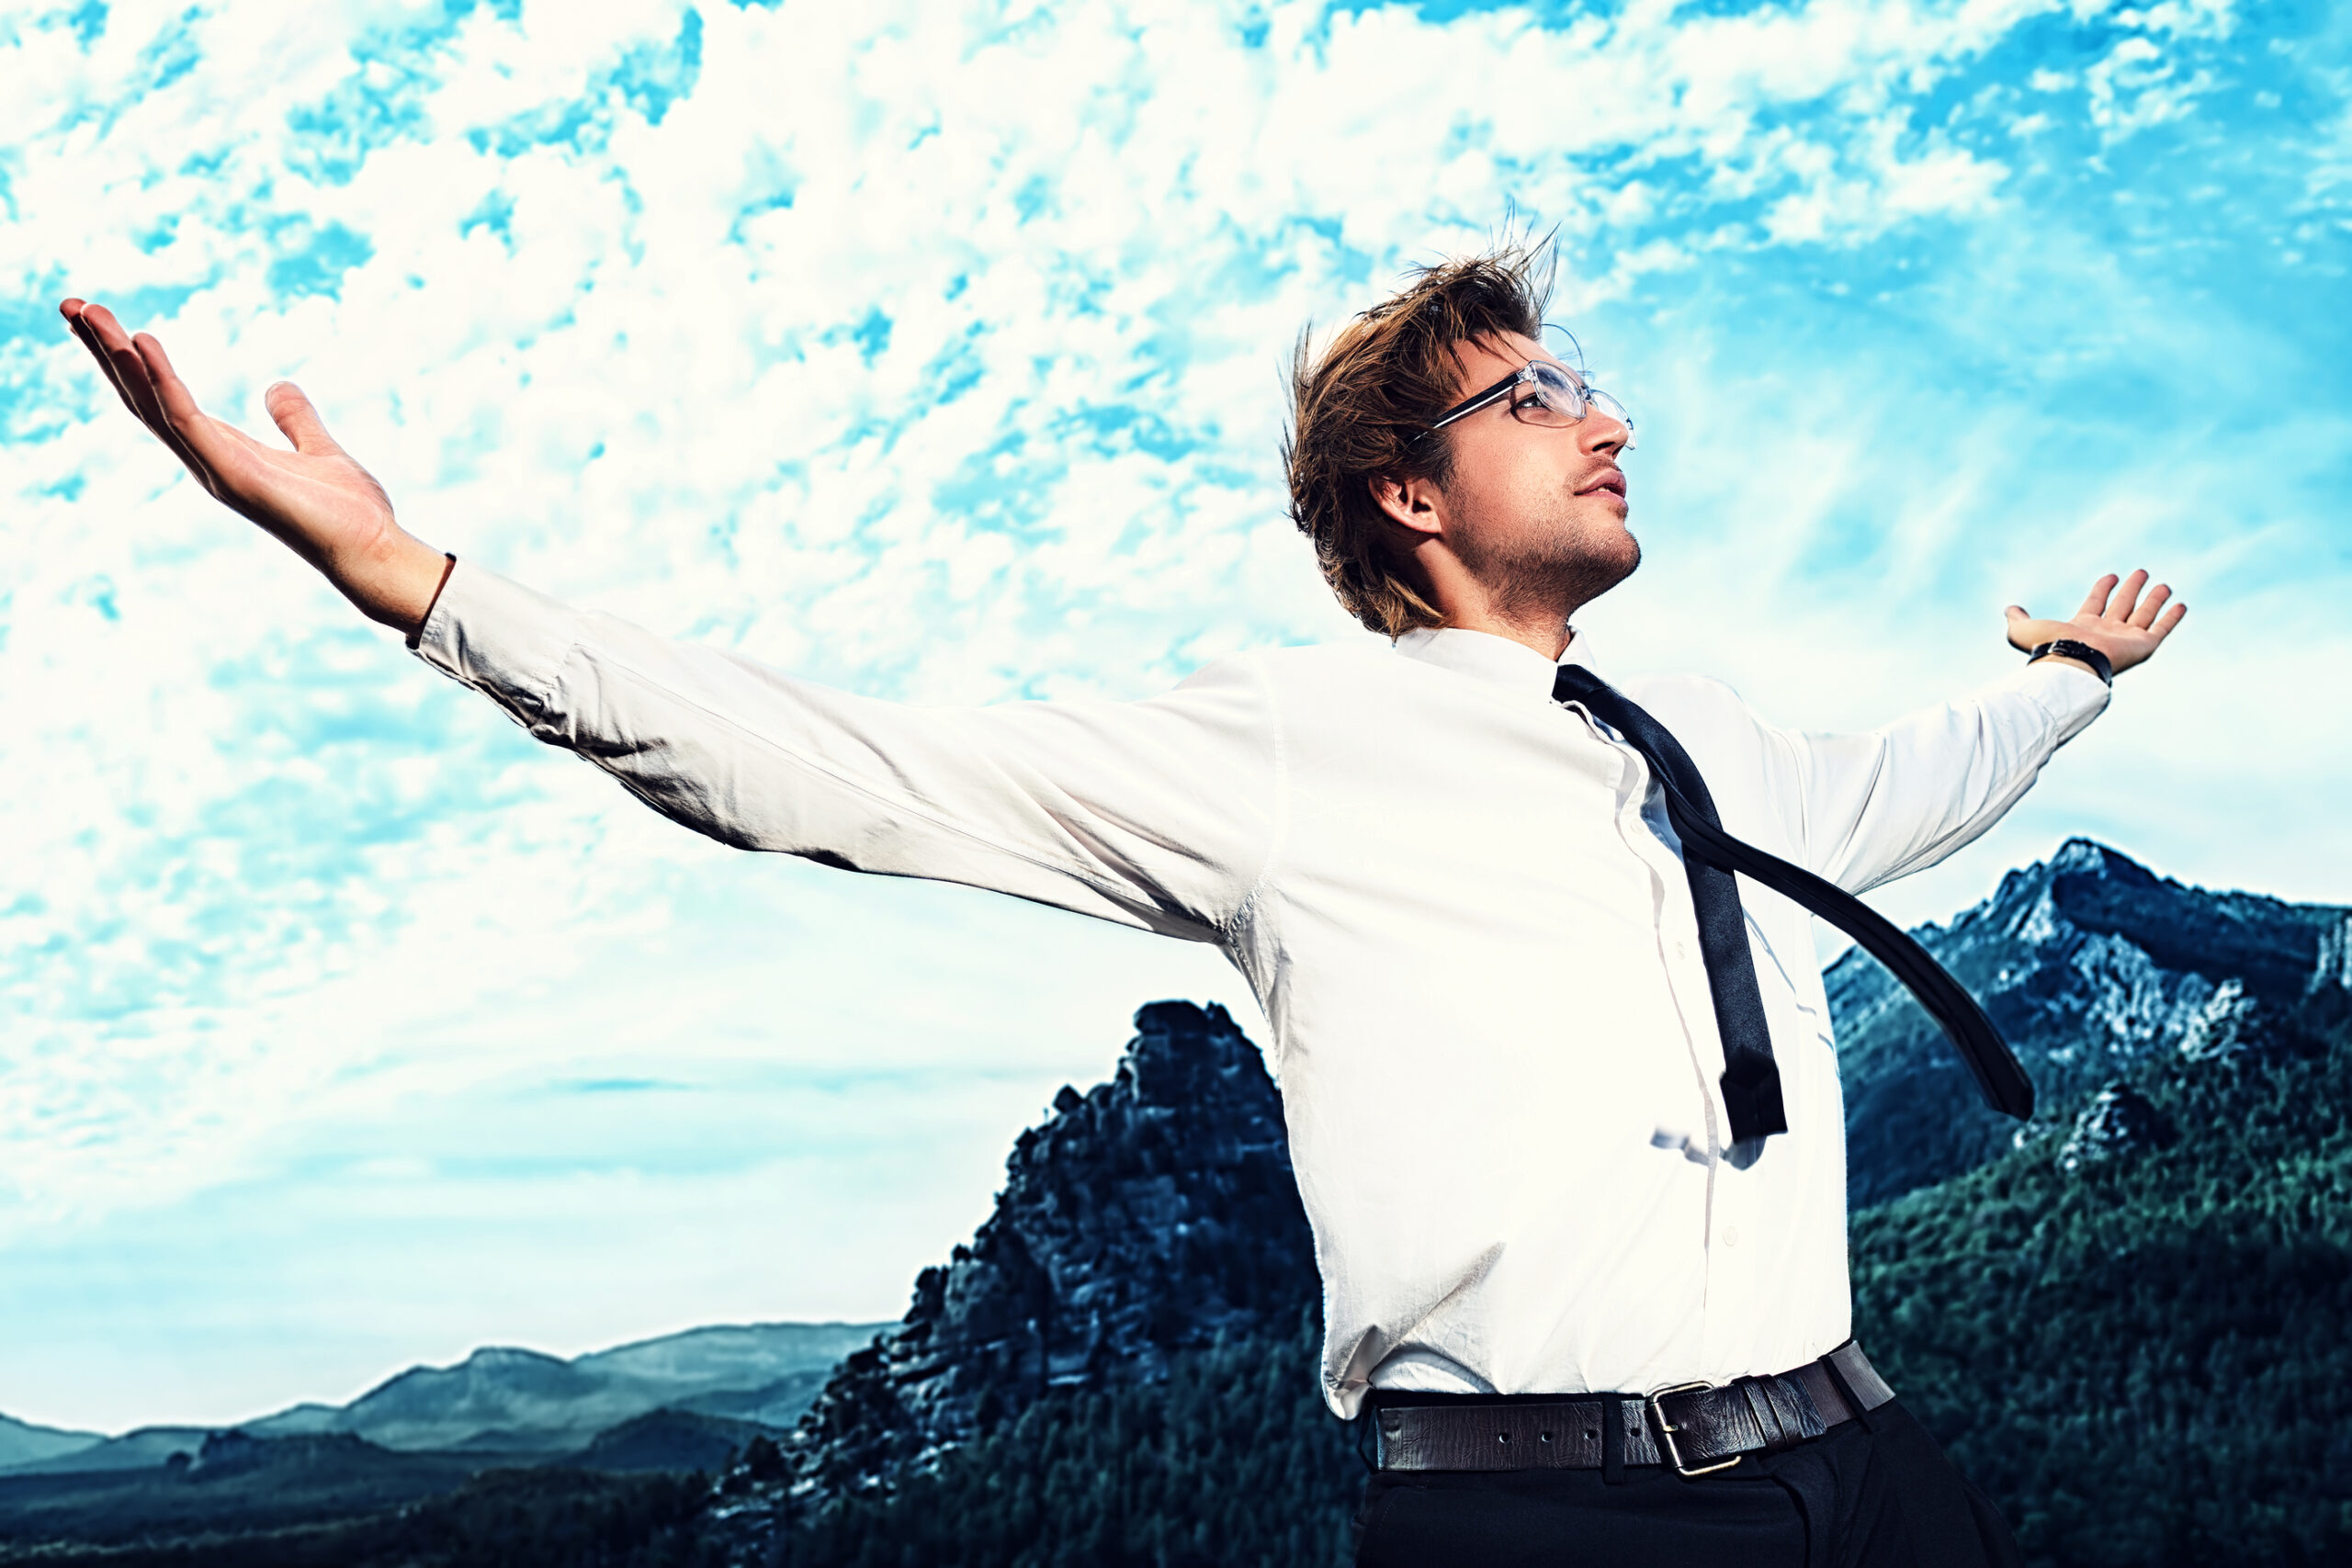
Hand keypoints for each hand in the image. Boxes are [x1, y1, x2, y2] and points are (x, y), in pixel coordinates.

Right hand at [59, 298, 448, 634]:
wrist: (375, 551)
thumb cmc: (349, 512)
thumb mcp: (319, 449)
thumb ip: (294, 419)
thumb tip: (275, 386)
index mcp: (224, 450)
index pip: (162, 399)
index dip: (132, 362)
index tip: (102, 320)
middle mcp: (208, 460)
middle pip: (143, 398)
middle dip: (106, 352)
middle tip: (71, 304)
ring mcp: (215, 469)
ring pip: (152, 405)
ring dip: (118, 358)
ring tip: (87, 311)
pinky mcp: (232, 476)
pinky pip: (187, 421)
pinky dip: (163, 382)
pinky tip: (142, 343)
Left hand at [2003, 570, 2184, 678]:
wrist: (2070, 663)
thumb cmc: (2047, 648)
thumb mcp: (2023, 630)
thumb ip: (2016, 619)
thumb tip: (2009, 609)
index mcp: (2082, 626)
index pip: (2095, 603)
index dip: (2102, 588)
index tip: (2110, 576)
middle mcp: (2106, 632)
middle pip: (2122, 605)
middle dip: (2131, 589)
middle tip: (2141, 572)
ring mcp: (2126, 638)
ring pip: (2144, 614)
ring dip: (2154, 599)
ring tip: (2163, 584)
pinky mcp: (2143, 646)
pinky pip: (2162, 629)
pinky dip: (2172, 617)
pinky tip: (2180, 604)